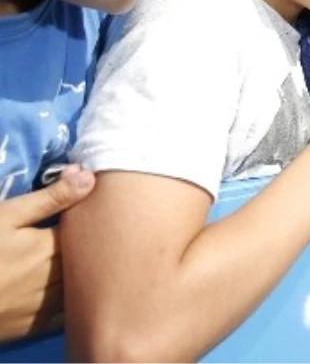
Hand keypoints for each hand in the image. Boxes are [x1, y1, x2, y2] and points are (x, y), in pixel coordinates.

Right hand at [0, 165, 94, 341]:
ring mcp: (47, 306)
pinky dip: (80, 305)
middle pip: (91, 261)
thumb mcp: (6, 216)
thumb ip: (49, 198)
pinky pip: (70, 317)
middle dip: (99, 248)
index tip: (100, 211)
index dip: (95, 221)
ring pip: (86, 289)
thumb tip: (89, 176)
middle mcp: (56, 278)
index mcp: (50, 248)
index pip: (90, 231)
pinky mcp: (36, 328)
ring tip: (97, 262)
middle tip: (105, 236)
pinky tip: (81, 294)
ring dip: (93, 276)